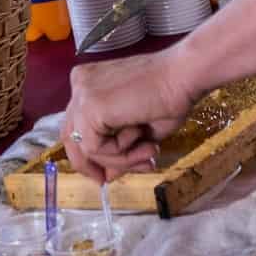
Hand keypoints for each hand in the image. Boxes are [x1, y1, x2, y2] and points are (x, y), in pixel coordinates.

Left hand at [62, 47, 195, 182]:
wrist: (183, 77)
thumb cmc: (169, 96)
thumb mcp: (138, 131)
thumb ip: (117, 151)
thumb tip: (106, 177)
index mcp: (88, 83)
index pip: (79, 128)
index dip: (95, 155)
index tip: (113, 172)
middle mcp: (79, 85)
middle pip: (72, 139)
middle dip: (97, 164)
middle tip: (115, 178)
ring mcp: (82, 95)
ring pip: (86, 148)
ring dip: (119, 160)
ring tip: (149, 154)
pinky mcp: (89, 107)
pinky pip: (95, 148)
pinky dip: (120, 153)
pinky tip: (142, 138)